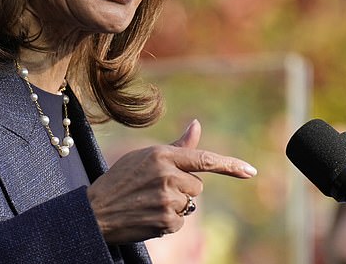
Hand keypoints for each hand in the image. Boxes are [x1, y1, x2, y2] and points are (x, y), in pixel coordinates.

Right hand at [86, 119, 256, 243]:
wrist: (96, 210)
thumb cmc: (121, 179)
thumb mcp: (146, 156)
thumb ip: (177, 146)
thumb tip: (197, 124)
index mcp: (163, 155)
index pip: (204, 159)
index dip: (230, 165)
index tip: (250, 171)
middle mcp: (167, 175)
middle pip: (197, 185)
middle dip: (182, 188)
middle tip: (154, 189)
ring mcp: (168, 200)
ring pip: (189, 204)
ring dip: (175, 205)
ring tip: (148, 201)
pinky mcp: (166, 221)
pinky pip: (181, 221)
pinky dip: (168, 221)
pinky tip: (148, 214)